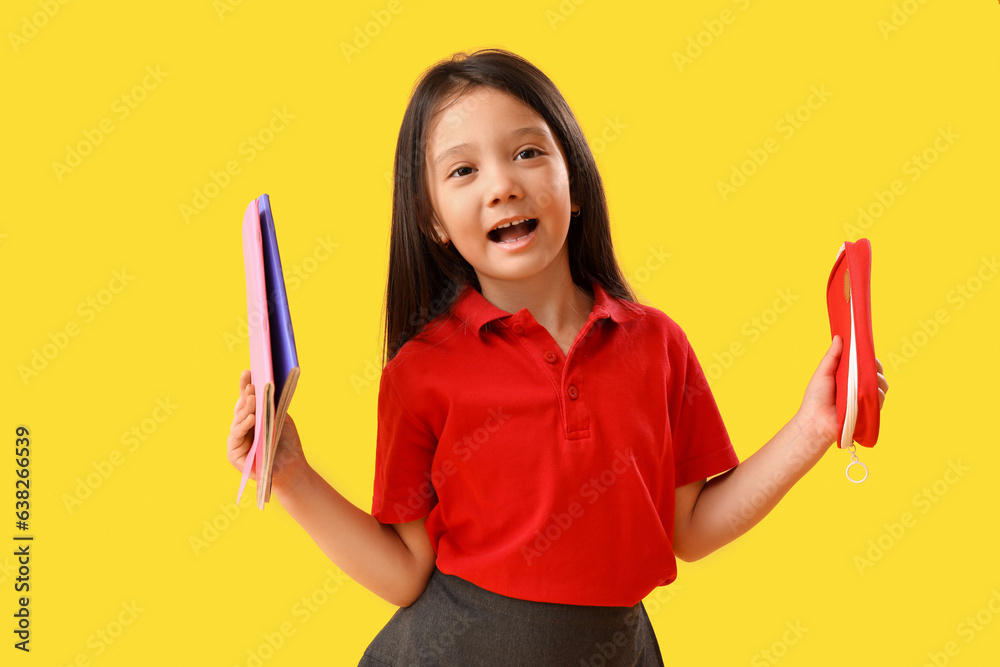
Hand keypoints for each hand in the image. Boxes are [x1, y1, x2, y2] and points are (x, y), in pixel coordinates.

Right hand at [226, 369, 308, 491]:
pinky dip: (243, 427)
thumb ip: (270, 404)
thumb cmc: (286, 442)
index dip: (244, 385)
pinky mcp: (234, 456)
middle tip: (252, 385)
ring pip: (237, 421)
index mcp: (250, 419)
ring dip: (245, 409)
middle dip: (246, 396)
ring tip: (253, 399)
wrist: (291, 467)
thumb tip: (267, 382)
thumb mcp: (280, 417)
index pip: (245, 400)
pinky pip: (236, 438)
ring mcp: (236, 442)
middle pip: (240, 409)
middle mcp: (241, 429)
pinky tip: (251, 418)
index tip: (248, 371)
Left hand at [794, 336, 889, 450]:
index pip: (866, 364)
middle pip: (877, 373)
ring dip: (877, 381)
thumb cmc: (815, 398)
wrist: (815, 422)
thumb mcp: (823, 373)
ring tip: (864, 382)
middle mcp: (859, 387)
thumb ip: (832, 356)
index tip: (867, 352)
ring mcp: (864, 399)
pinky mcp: (868, 411)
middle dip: (876, 368)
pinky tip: (867, 394)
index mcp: (849, 377)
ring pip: (882, 386)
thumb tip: (839, 337)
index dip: (869, 358)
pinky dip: (877, 395)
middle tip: (868, 366)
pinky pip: (880, 400)